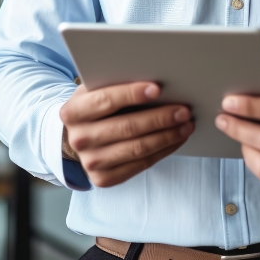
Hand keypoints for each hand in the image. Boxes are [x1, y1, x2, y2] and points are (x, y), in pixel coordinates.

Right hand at [60, 82, 193, 186]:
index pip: (105, 101)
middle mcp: (78, 139)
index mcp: (73, 111)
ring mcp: (90, 162)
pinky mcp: (103, 179)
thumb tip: (155, 80)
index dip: (132, 94)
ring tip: (186, 124)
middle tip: (184, 110)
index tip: (158, 89)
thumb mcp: (95, 89)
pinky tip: (177, 139)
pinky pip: (141, 164)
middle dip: (160, 118)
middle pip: (127, 127)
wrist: (77, 135)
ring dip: (167, 136)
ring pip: (137, 149)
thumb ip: (115, 83)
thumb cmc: (95, 105)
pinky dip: (163, 150)